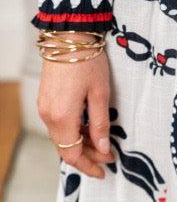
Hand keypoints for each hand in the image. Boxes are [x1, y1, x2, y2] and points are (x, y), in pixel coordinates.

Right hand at [37, 35, 114, 178]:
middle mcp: (48, 115)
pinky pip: (57, 123)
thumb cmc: (88, 59)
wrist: (68, 34)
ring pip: (60, 135)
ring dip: (79, 142)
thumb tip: (102, 148)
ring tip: (100, 141)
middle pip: (65, 147)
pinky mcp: (45, 97)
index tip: (106, 167)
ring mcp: (44, 106)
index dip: (89, 164)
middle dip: (86, 155)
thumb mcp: (100, 92)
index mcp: (62, 117)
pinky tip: (86, 125)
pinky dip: (71, 129)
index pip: (73, 154)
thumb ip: (100, 123)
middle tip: (107, 155)